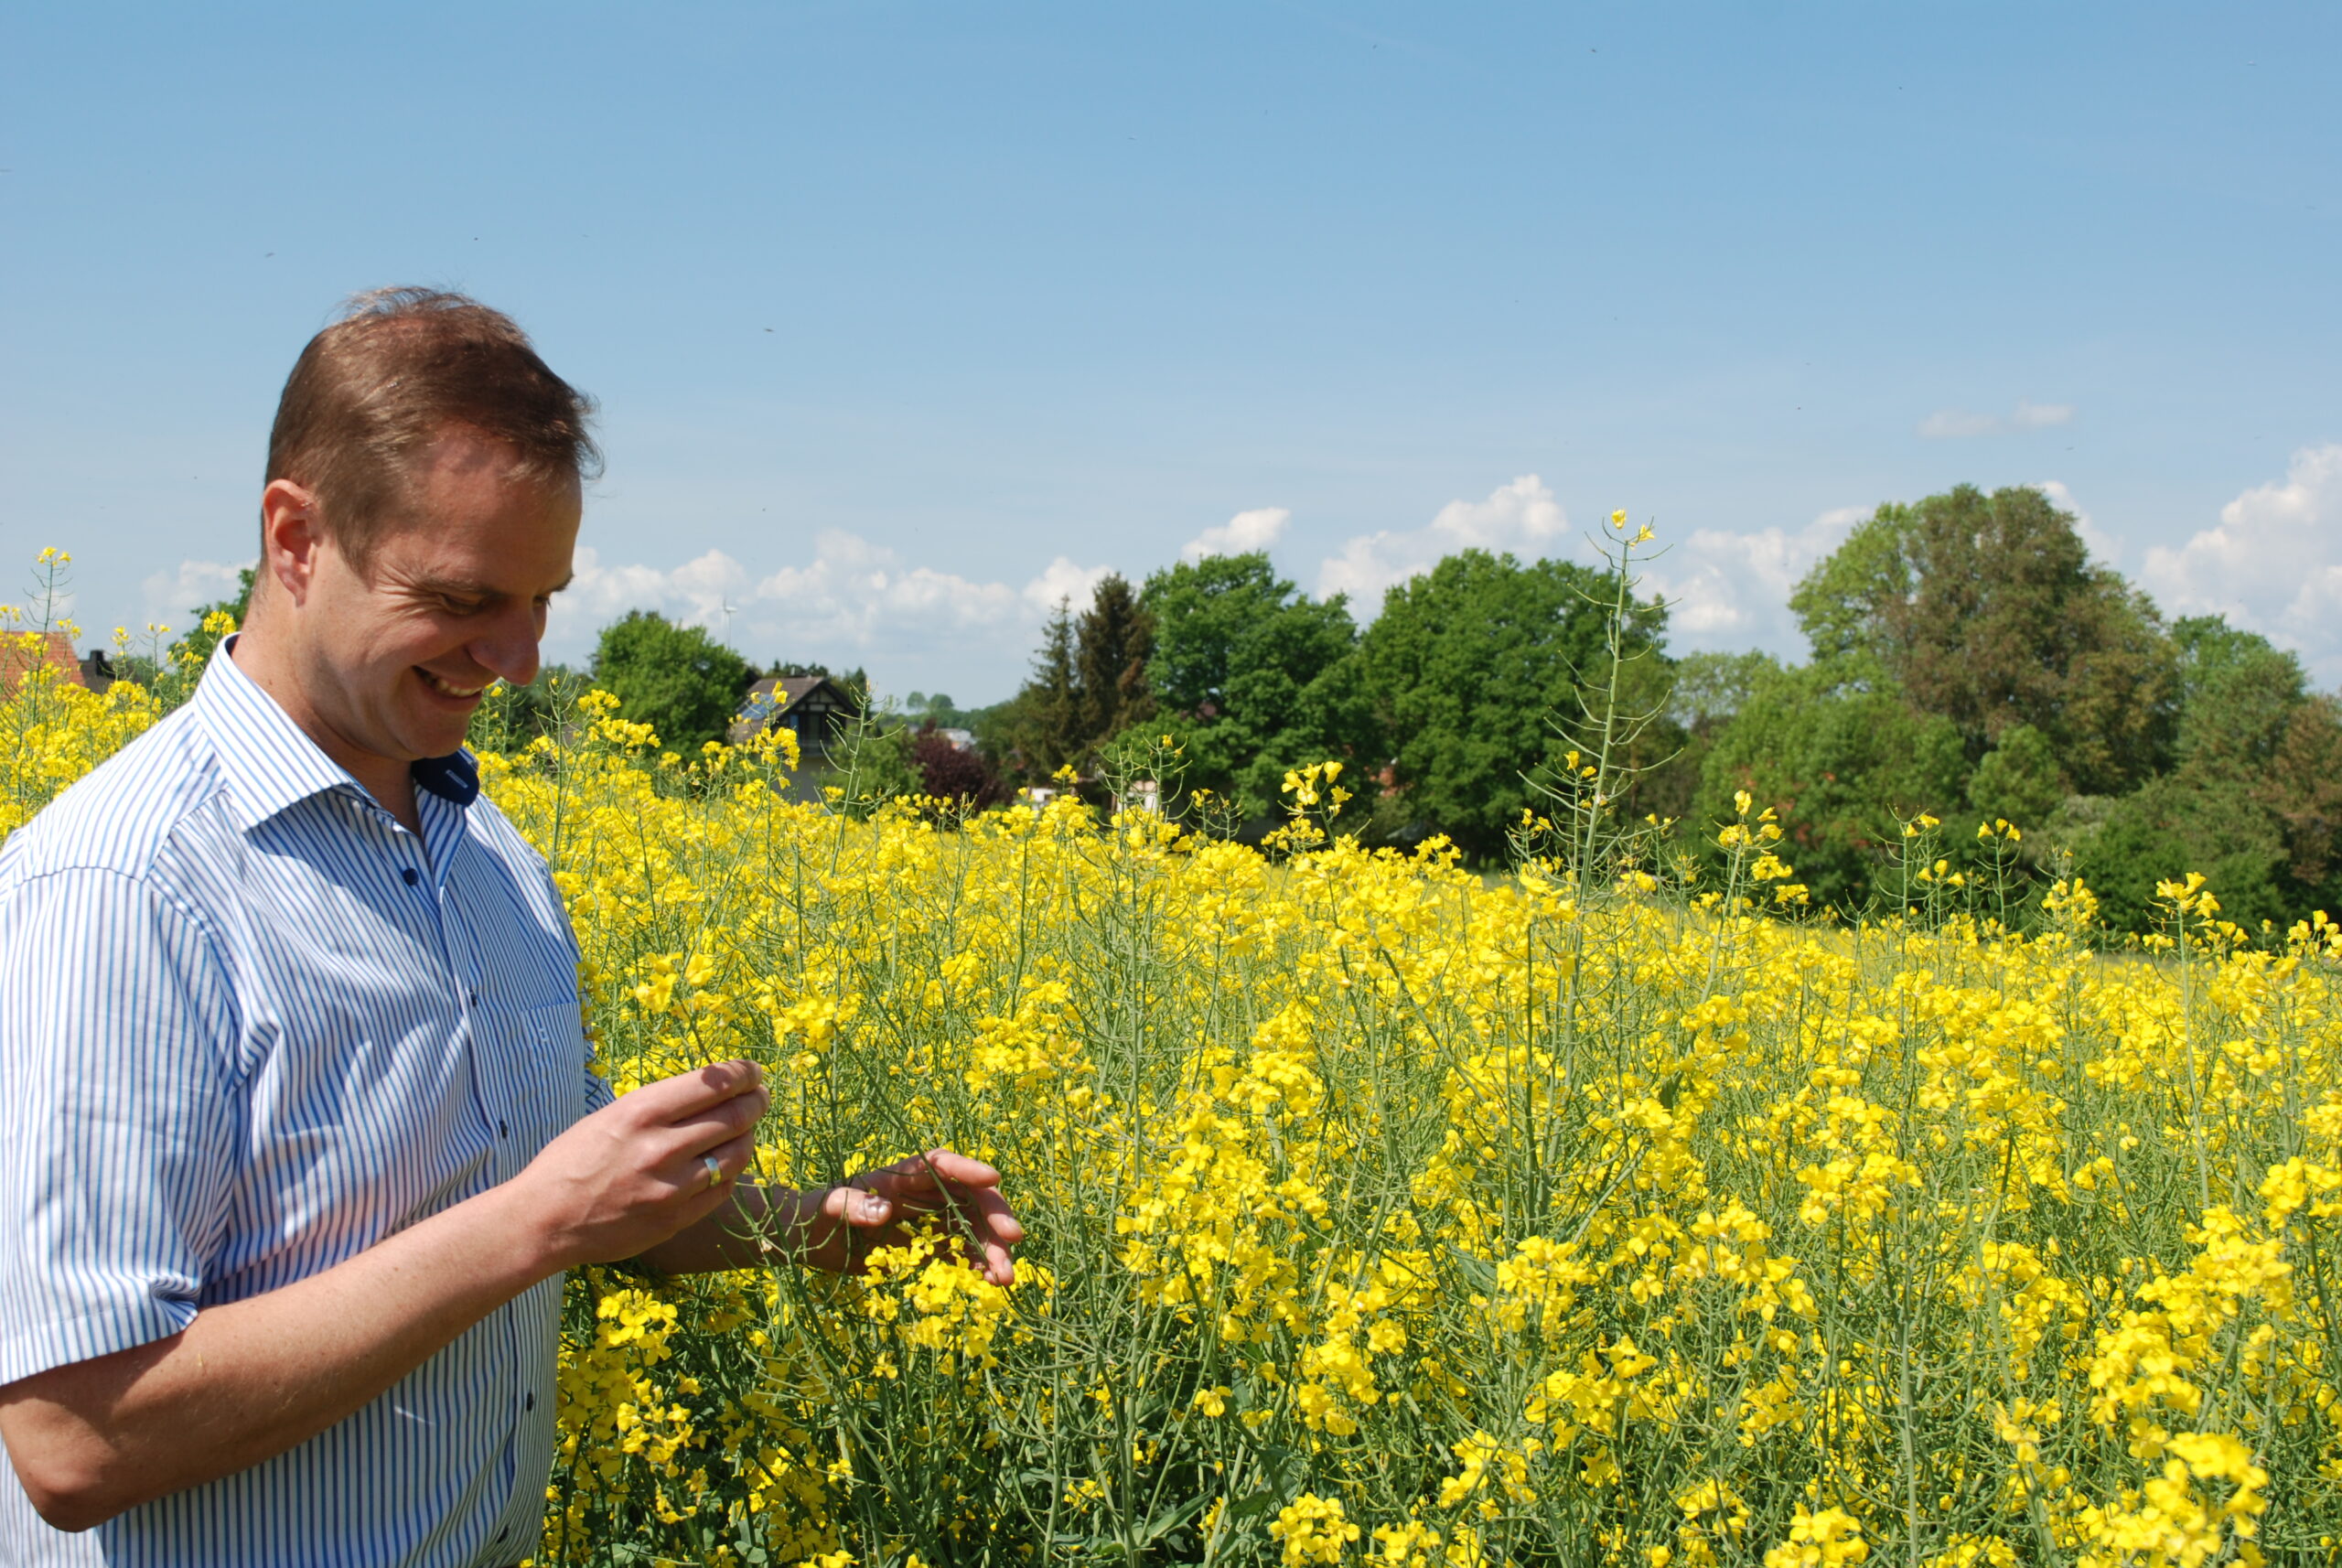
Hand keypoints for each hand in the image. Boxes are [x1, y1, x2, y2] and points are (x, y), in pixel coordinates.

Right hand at [511, 1058, 770, 1270]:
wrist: (544, 1220)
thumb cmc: (572, 1161)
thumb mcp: (611, 1117)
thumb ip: (661, 1107)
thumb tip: (712, 1091)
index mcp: (641, 1112)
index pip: (715, 1083)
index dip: (744, 1074)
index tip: (753, 1072)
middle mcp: (660, 1148)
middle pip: (735, 1116)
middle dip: (756, 1102)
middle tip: (760, 1097)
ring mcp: (671, 1188)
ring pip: (737, 1154)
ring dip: (748, 1137)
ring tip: (745, 1130)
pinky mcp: (675, 1219)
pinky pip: (722, 1190)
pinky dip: (730, 1172)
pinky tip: (725, 1164)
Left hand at [812, 1150, 1023, 1285]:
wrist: (809, 1241)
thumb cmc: (815, 1213)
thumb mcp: (828, 1207)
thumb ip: (851, 1205)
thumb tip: (881, 1211)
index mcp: (902, 1175)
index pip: (941, 1164)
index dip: (969, 1169)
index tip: (994, 1177)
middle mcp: (923, 1194)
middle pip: (970, 1197)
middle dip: (995, 1216)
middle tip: (1013, 1240)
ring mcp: (928, 1221)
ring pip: (973, 1228)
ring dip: (993, 1250)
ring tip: (1005, 1279)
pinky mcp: (926, 1247)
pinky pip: (960, 1253)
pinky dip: (977, 1266)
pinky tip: (989, 1284)